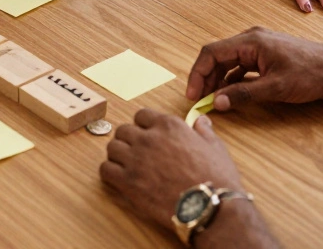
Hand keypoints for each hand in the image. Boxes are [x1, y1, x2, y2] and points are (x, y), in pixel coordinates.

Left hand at [101, 109, 244, 230]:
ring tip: (127, 167)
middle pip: (123, 130)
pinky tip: (120, 179)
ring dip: (118, 156)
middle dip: (128, 140)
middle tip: (136, 154)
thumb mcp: (216, 147)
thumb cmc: (216, 178)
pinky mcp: (128, 181)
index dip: (143, 126)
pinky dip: (110, 173)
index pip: (142, 115)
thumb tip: (201, 120)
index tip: (148, 136)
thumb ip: (203, 131)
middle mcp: (149, 138)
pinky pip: (105, 169)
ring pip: (112, 148)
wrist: (210, 207)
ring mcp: (136, 158)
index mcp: (169, 126)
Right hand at [186, 27, 322, 111]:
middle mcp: (252, 39)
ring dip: (218, 79)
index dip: (198, 74)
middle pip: (217, 56)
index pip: (211, 53)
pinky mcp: (266, 55)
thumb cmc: (312, 74)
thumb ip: (243, 94)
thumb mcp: (276, 88)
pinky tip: (232, 94)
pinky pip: (241, 65)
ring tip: (214, 99)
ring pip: (228, 61)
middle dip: (206, 78)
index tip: (193, 95)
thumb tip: (216, 102)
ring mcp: (259, 46)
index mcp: (251, 41)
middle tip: (200, 100)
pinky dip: (232, 79)